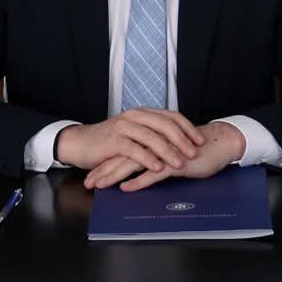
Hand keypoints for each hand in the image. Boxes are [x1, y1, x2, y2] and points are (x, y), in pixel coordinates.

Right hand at [56, 108, 205, 174]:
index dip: (188, 128)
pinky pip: (134, 150)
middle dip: (183, 139)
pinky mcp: (114, 141)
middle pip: (165, 124)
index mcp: (143, 113)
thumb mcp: (134, 135)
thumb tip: (178, 144)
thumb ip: (152, 136)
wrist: (81, 143)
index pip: (171, 116)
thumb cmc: (109, 142)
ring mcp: (124, 127)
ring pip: (151, 137)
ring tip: (180, 163)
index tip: (200, 140)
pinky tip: (158, 168)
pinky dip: (148, 159)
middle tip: (195, 152)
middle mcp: (135, 116)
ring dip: (168, 151)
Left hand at [85, 120, 244, 190]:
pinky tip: (127, 188)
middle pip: (122, 156)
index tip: (91, 175)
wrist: (218, 144)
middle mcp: (154, 143)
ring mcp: (164, 152)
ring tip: (101, 185)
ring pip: (133, 164)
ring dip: (114, 175)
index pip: (123, 151)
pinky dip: (139, 181)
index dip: (106, 163)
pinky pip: (154, 173)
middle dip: (103, 170)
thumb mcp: (169, 154)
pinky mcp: (175, 162)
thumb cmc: (194, 150)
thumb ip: (153, 159)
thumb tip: (135, 172)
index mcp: (151, 140)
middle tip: (89, 183)